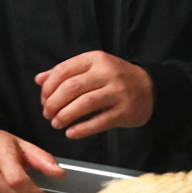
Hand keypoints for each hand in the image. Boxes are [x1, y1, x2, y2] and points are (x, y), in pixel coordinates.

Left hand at [36, 51, 153, 138]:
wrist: (152, 88)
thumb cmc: (115, 78)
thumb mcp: (92, 67)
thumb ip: (66, 72)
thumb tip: (39, 79)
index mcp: (95, 60)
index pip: (63, 71)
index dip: (48, 87)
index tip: (43, 99)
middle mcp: (107, 73)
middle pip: (71, 88)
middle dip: (54, 103)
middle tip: (47, 113)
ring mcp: (118, 92)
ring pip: (84, 104)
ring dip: (65, 116)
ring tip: (56, 123)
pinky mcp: (126, 111)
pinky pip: (100, 122)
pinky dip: (82, 129)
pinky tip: (71, 133)